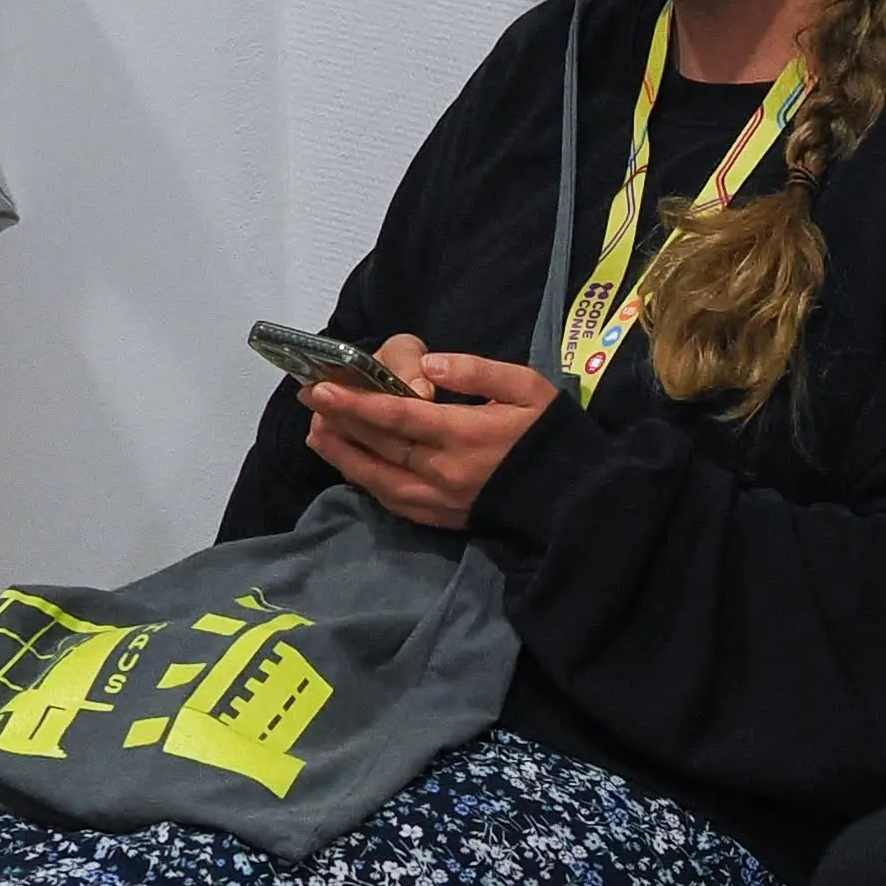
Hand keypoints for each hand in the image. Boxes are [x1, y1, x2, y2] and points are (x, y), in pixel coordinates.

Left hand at [303, 336, 557, 530]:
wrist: (576, 499)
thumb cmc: (552, 436)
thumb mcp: (528, 388)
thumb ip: (479, 372)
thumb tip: (432, 365)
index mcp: (464, 433)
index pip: (398, 417)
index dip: (356, 403)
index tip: (322, 389)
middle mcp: (445, 471)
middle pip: (380, 446)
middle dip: (340, 422)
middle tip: (309, 401)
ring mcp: (442, 500)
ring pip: (379, 478)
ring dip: (344, 456)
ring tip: (317, 435)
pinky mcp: (444, 520)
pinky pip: (396, 503)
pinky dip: (369, 484)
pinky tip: (353, 468)